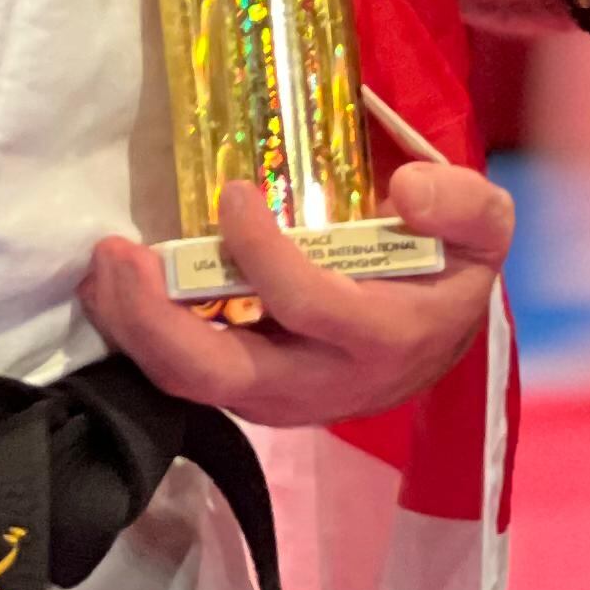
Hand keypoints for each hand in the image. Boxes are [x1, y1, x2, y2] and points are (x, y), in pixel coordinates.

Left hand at [81, 160, 515, 430]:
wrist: (440, 339)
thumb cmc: (451, 272)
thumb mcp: (486, 229)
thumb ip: (462, 204)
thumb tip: (405, 191)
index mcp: (384, 339)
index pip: (305, 303)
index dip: (260, 251)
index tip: (232, 192)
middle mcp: (323, 384)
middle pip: (220, 372)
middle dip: (155, 320)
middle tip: (117, 256)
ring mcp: (280, 398)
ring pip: (192, 385)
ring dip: (135, 331)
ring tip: (103, 271)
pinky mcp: (252, 395)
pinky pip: (189, 379)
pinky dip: (146, 337)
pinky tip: (122, 291)